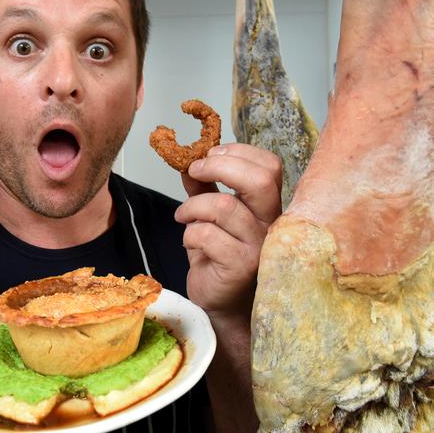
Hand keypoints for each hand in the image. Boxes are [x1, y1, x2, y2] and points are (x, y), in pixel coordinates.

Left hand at [174, 143, 281, 321]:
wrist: (220, 302)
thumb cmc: (218, 257)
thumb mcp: (208, 215)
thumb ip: (202, 187)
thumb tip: (188, 161)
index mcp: (267, 206)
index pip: (269, 166)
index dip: (238, 153)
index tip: (209, 155)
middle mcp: (271, 224)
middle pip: (258, 180)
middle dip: (219, 166)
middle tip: (194, 171)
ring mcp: (259, 246)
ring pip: (223, 206)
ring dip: (192, 206)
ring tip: (183, 216)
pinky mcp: (241, 265)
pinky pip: (207, 235)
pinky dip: (189, 234)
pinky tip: (189, 241)